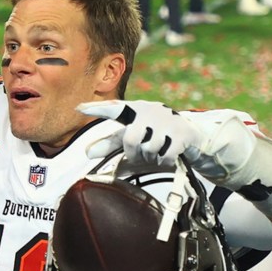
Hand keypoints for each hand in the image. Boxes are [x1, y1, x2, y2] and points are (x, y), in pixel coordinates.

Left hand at [81, 100, 200, 166]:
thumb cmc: (154, 138)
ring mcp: (168, 120)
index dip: (97, 109)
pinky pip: (164, 156)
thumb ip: (111, 145)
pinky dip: (164, 162)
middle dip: (133, 153)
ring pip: (149, 149)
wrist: (192, 137)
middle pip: (131, 139)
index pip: (114, 108)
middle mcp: (151, 111)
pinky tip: (168, 156)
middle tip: (139, 155)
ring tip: (157, 152)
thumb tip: (87, 153)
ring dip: (151, 158)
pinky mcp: (182, 133)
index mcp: (135, 110)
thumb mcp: (133, 140)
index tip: (79, 108)